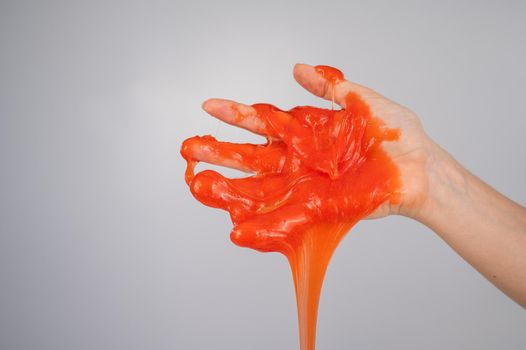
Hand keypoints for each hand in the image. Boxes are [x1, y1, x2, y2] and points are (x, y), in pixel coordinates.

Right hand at [181, 63, 429, 250]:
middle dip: (220, 152)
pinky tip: (237, 229)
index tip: (208, 107)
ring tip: (201, 186)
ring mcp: (305, 187)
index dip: (236, 115)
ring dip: (229, 189)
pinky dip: (260, 226)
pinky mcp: (317, 210)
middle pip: (252, 157)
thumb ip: (331, 86)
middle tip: (190, 149)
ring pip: (260, 188)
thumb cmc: (397, 136)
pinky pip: (284, 219)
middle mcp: (299, 161)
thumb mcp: (364, 102)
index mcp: (306, 133)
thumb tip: (298, 69)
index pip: (263, 122)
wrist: (420, 170)